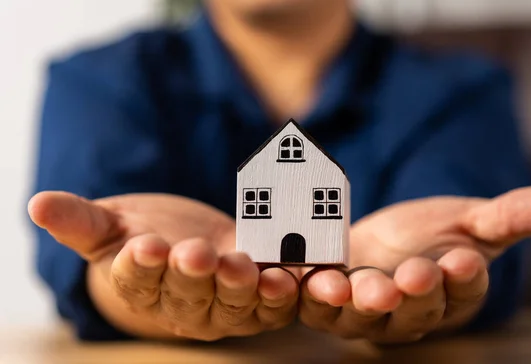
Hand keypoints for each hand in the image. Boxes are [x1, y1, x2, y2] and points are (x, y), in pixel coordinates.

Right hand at [29, 192, 298, 340]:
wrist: (192, 246)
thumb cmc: (149, 236)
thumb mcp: (113, 225)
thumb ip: (82, 221)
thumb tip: (38, 203)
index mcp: (142, 285)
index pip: (136, 278)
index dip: (139, 265)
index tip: (142, 247)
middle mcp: (183, 304)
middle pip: (186, 293)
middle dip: (191, 275)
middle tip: (194, 254)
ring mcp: (224, 306)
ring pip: (231, 303)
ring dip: (239, 286)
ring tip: (240, 266)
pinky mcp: (261, 300)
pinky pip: (272, 304)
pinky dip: (280, 294)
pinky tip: (285, 278)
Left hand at [299, 186, 530, 342]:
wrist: (380, 242)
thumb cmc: (431, 236)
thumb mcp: (470, 221)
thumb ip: (507, 216)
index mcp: (450, 296)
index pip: (462, 292)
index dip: (463, 279)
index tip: (464, 259)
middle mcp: (406, 313)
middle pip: (411, 311)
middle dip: (412, 294)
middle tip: (412, 275)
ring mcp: (362, 311)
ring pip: (357, 315)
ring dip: (351, 301)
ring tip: (344, 285)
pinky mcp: (323, 298)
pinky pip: (311, 301)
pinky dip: (303, 291)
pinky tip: (298, 275)